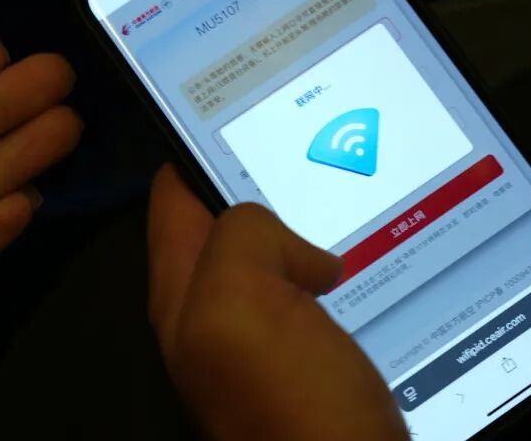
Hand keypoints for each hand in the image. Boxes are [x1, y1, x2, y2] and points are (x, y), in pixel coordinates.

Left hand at [147, 164, 407, 440]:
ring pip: (274, 259)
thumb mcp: (240, 303)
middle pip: (226, 226)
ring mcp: (262, 342)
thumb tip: (289, 244)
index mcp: (183, 297)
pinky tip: (359, 266)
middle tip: (301, 153)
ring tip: (337, 203)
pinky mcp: (309, 361)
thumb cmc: (293, 411)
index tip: (238, 120)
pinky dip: (332, 270)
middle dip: (258, 188)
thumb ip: (241, 240)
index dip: (198, 153)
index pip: (172, 200)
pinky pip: (313, 294)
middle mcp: (214, 317)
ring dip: (302, 231)